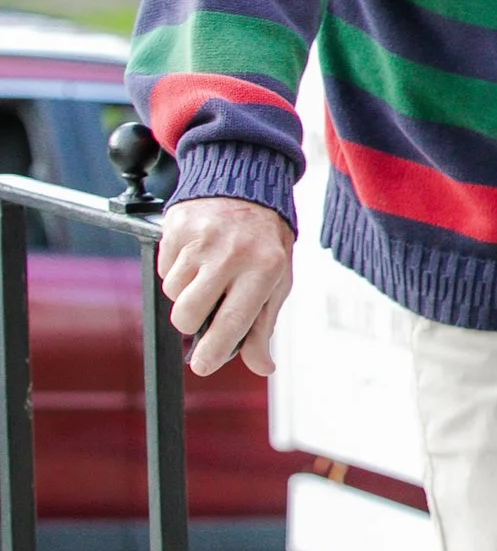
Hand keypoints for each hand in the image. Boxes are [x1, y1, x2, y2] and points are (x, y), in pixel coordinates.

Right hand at [157, 197, 294, 377]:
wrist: (248, 184)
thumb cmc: (264, 240)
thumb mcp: (277, 279)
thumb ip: (264, 325)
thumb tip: (261, 365)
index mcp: (264, 269)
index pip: (232, 323)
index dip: (212, 352)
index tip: (202, 366)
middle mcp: (233, 254)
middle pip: (189, 316)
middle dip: (193, 321)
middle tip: (209, 304)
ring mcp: (203, 239)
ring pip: (173, 294)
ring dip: (186, 291)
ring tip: (210, 270)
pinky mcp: (178, 227)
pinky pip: (164, 269)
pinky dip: (177, 269)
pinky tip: (198, 253)